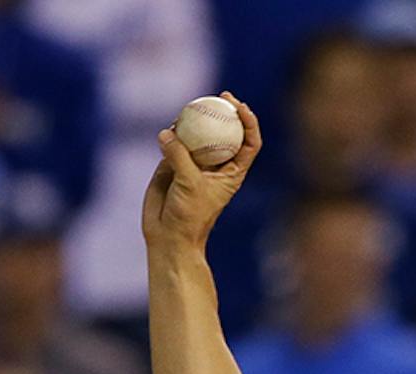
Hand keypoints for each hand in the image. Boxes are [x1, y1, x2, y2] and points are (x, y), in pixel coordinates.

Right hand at [142, 92, 260, 251]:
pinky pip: (175, 142)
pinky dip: (173, 133)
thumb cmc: (189, 216)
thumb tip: (166, 132)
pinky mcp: (173, 164)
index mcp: (232, 172)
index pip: (249, 143)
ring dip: (196, 120)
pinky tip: (169, 129)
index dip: (249, 122)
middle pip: (226, 132)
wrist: (168, 236)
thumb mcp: (189, 184)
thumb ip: (179, 156)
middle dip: (225, 111)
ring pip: (199, 134)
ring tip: (189, 111)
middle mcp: (216, 165)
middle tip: (219, 96)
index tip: (239, 106)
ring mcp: (194, 163)